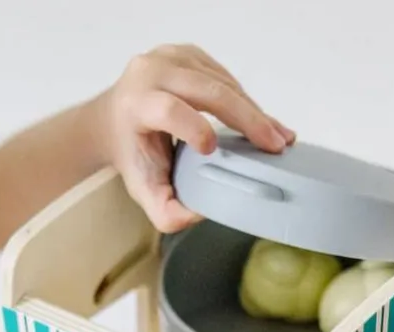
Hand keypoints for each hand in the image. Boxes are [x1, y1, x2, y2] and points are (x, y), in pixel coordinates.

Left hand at [101, 44, 295, 231]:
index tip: (213, 148)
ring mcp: (170, 57)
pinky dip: (246, 100)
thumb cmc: (134, 158)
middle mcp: (151, 72)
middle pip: (208, 91)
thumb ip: (167, 212)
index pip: (168, 109)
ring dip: (254, 111)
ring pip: (222, 83)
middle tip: (276, 145)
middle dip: (247, 119)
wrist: (115, 120)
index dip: (193, 126)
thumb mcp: (144, 191)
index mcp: (135, 104)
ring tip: (279, 136)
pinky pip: (224, 76)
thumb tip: (200, 214)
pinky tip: (260, 121)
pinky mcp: (187, 54)